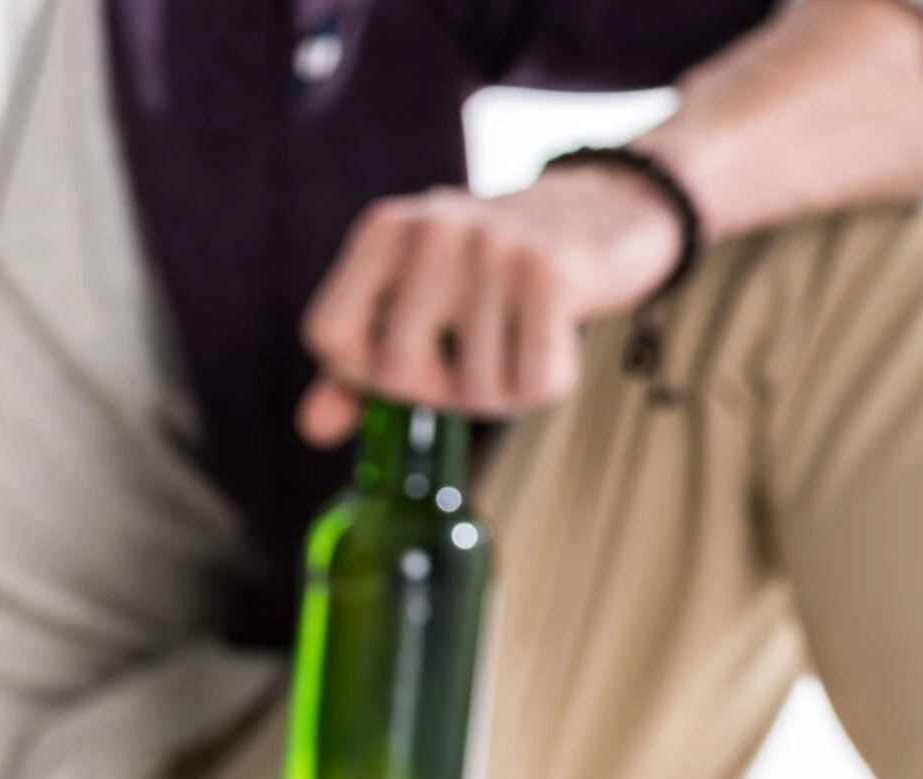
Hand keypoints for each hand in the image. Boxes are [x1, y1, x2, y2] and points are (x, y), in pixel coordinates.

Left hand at [298, 165, 684, 444]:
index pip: (329, 337)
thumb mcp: (418, 296)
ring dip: (501, 391)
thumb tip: (312, 429)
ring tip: (519, 339)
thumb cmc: (496, 269)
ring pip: (472, 390)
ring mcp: (493, 247)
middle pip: (395, 374)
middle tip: (474, 359)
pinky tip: (553, 341)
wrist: (610, 204)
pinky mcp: (551, 274)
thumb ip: (358, 361)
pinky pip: (530, 383)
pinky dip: (545, 383)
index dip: (358, 374)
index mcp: (386, 229)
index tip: (401, 362)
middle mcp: (433, 228)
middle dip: (438, 392)